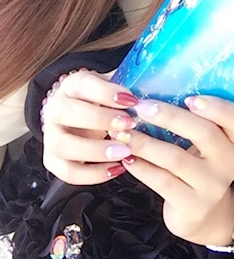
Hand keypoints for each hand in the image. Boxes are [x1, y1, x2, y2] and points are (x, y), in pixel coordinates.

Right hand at [41, 68, 140, 184]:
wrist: (81, 116)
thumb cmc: (104, 101)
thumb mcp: (114, 87)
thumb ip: (130, 84)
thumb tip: (157, 85)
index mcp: (71, 86)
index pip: (82, 84)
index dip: (106, 92)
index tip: (131, 100)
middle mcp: (55, 109)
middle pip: (66, 112)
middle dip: (99, 119)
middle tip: (129, 124)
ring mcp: (50, 136)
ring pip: (63, 145)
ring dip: (95, 150)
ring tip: (124, 151)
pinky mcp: (52, 160)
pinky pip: (68, 172)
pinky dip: (93, 173)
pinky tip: (118, 168)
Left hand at [112, 96, 233, 246]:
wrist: (203, 215)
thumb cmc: (198, 168)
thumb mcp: (206, 146)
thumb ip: (192, 122)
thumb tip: (154, 91)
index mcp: (233, 140)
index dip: (217, 107)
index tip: (190, 98)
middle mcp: (228, 162)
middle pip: (204, 133)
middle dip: (170, 117)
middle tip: (141, 107)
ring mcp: (211, 186)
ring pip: (176, 159)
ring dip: (146, 143)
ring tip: (123, 133)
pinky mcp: (192, 205)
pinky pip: (162, 182)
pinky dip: (141, 168)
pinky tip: (127, 158)